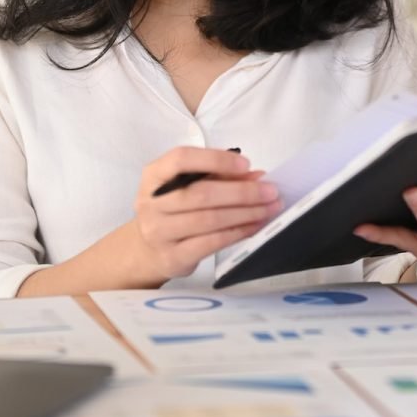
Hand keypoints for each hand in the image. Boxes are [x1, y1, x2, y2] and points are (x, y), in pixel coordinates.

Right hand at [132, 148, 280, 283]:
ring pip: (209, 220)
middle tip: (270, 191)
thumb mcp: (188, 185)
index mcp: (154, 175)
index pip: (181, 159)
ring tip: (269, 209)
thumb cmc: (173, 209)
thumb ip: (219, 176)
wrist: (147, 249)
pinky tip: (254, 226)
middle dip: (242, 192)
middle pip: (201, 194)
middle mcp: (151, 203)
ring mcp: (159, 232)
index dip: (216, 159)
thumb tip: (257, 177)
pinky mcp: (172, 257)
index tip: (246, 164)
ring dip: (245, 213)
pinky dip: (237, 233)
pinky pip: (210, 243)